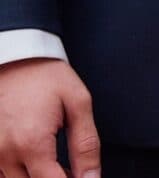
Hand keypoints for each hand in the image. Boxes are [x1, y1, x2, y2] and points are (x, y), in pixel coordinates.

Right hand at [0, 59, 100, 177]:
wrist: (15, 56)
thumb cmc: (46, 76)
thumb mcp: (78, 104)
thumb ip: (86, 145)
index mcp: (31, 144)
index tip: (82, 176)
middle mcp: (5, 153)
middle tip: (72, 168)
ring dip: (38, 176)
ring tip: (56, 162)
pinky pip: (3, 172)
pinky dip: (21, 171)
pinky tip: (37, 158)